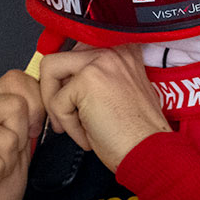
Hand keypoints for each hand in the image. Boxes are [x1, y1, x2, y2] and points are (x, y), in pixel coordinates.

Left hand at [39, 44, 170, 171]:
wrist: (150, 150)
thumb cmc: (137, 132)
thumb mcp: (121, 91)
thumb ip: (95, 78)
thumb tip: (64, 82)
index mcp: (121, 49)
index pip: (76, 50)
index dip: (66, 78)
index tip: (67, 97)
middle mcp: (112, 49)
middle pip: (59, 57)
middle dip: (53, 91)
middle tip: (63, 117)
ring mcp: (99, 61)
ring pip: (50, 70)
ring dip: (55, 105)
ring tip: (73, 126)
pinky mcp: (88, 80)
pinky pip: (57, 103)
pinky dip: (69, 127)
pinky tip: (88, 136)